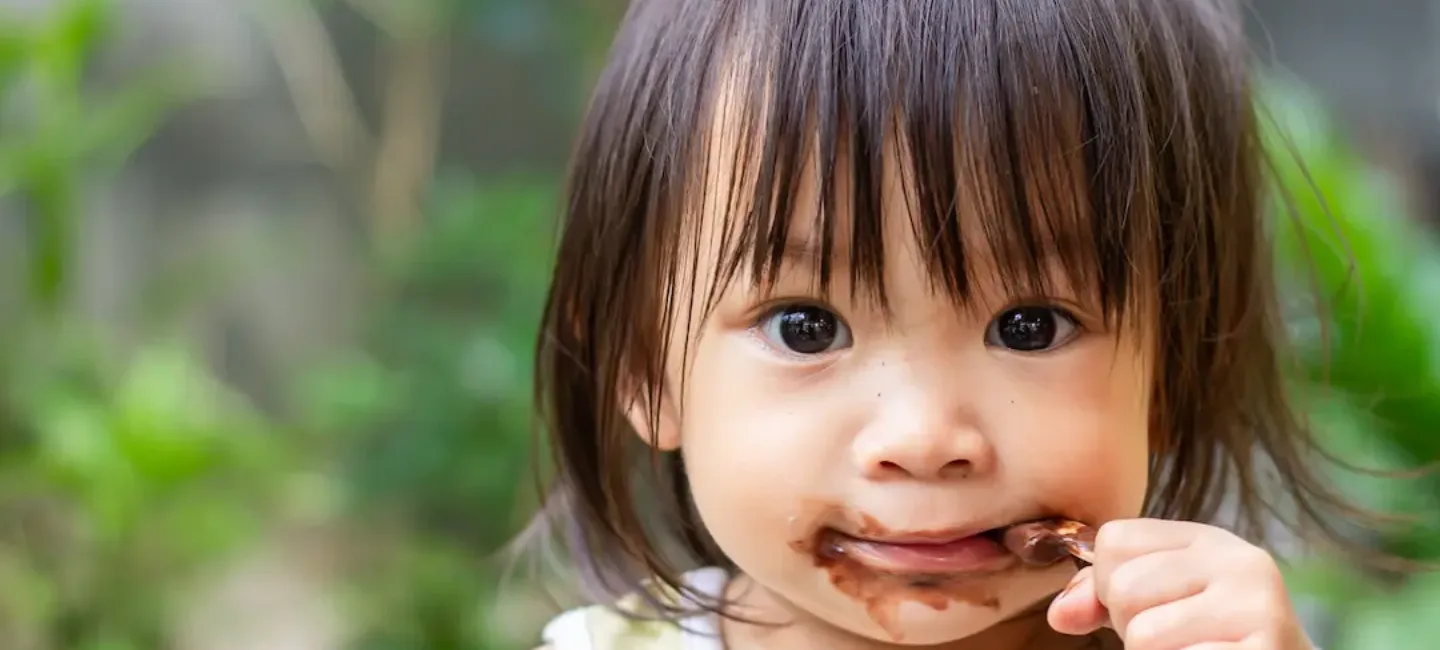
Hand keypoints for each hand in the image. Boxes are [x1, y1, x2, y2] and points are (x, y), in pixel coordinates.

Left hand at [1046, 519, 1314, 649]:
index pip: (1113, 541)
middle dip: (1128, 625)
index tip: (1143, 607)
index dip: (1106, 584)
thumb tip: (1060, 615)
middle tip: (1171, 639)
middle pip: (1123, 588)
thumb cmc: (1214, 640)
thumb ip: (1104, 595)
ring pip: (1143, 635)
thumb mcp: (1164, 601)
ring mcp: (1257, 608)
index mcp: (1209, 540)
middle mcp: (1239, 562)